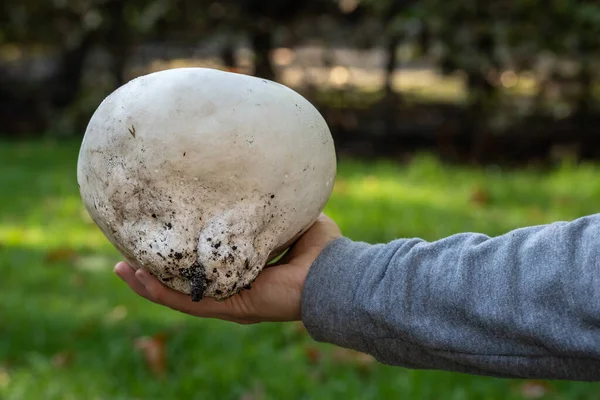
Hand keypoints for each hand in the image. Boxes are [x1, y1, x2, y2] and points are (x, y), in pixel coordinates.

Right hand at [114, 213, 340, 323]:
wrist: (334, 273)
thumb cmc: (321, 247)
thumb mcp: (290, 219)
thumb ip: (271, 206)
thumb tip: (263, 179)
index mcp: (245, 270)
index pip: (207, 266)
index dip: (183, 256)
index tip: (161, 238)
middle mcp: (234, 289)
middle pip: (186, 284)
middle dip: (157, 272)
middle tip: (128, 259)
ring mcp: (230, 301)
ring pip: (180, 296)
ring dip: (150, 284)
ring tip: (123, 269)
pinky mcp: (231, 307)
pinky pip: (190, 302)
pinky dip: (162, 293)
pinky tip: (139, 279)